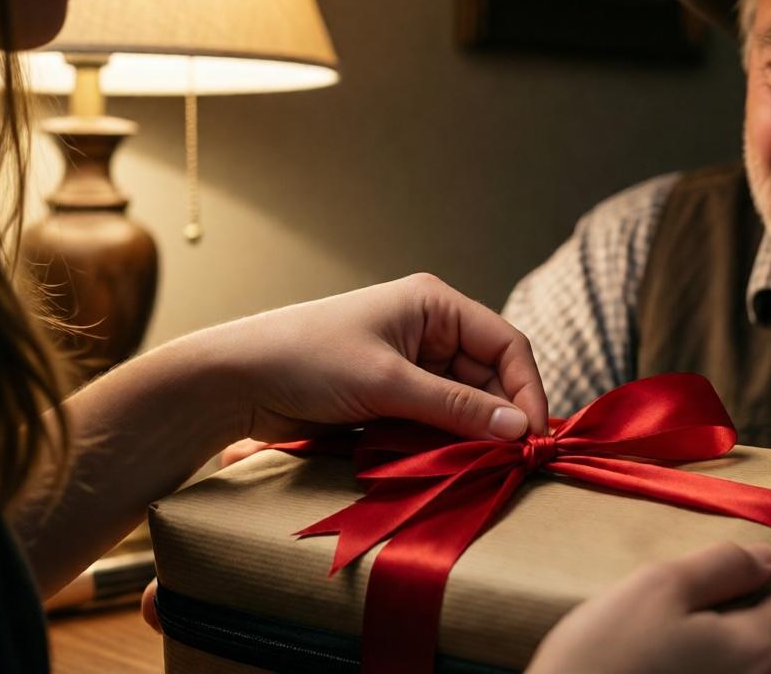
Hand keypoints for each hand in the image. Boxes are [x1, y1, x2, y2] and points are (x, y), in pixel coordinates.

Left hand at [196, 272, 547, 443]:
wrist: (235, 381)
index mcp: (435, 305)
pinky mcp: (393, 396)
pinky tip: (451, 462)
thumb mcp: (388, 383)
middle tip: (512, 462)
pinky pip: (437, 419)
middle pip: (489, 377)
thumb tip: (520, 429)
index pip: (506, 345)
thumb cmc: (308, 361)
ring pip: (465, 403)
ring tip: (483, 466)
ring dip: (473, 433)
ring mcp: (411, 365)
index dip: (527, 390)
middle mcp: (430, 330)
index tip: (535, 437)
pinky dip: (447, 441)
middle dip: (501, 417)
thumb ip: (456, 408)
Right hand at [528, 542, 770, 673]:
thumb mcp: (659, 586)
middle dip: (741, 617)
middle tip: (686, 606)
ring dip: (717, 647)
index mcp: (756, 648)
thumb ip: (722, 566)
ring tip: (667, 637)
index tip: (722, 577)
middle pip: (770, 641)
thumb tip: (768, 558)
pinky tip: (659, 665)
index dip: (763, 583)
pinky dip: (699, 670)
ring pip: (741, 666)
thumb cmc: (608, 654)